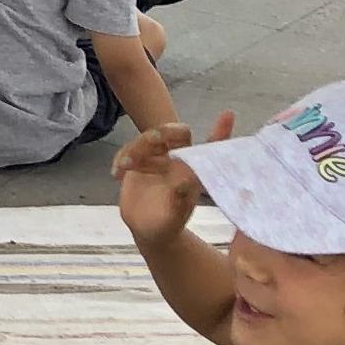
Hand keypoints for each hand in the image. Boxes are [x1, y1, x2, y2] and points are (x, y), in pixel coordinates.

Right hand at [115, 115, 228, 243]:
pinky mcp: (136, 162)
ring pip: (146, 139)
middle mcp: (177, 157)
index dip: (220, 131)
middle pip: (172, 132)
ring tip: (125, 166)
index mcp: (193, 168)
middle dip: (163, 131)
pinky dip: (121, 159)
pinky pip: (127, 151)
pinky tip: (116, 174)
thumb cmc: (169, 221)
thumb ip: (180, 198)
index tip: (228, 115)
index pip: (208, 145)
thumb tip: (184, 180)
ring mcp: (155, 158)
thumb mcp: (175, 214)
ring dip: (136, 148)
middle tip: (154, 138)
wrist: (148, 229)